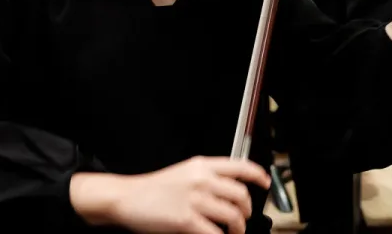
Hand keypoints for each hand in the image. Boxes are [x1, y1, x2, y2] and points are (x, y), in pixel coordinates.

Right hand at [71, 156, 270, 233]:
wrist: (127, 198)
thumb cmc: (153, 188)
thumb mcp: (185, 172)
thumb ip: (208, 176)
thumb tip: (230, 187)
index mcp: (202, 165)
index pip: (241, 166)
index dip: (258, 175)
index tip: (264, 183)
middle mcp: (202, 180)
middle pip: (241, 194)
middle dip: (247, 210)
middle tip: (244, 217)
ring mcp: (195, 200)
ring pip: (232, 215)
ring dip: (238, 228)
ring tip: (233, 232)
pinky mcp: (186, 220)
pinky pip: (214, 233)